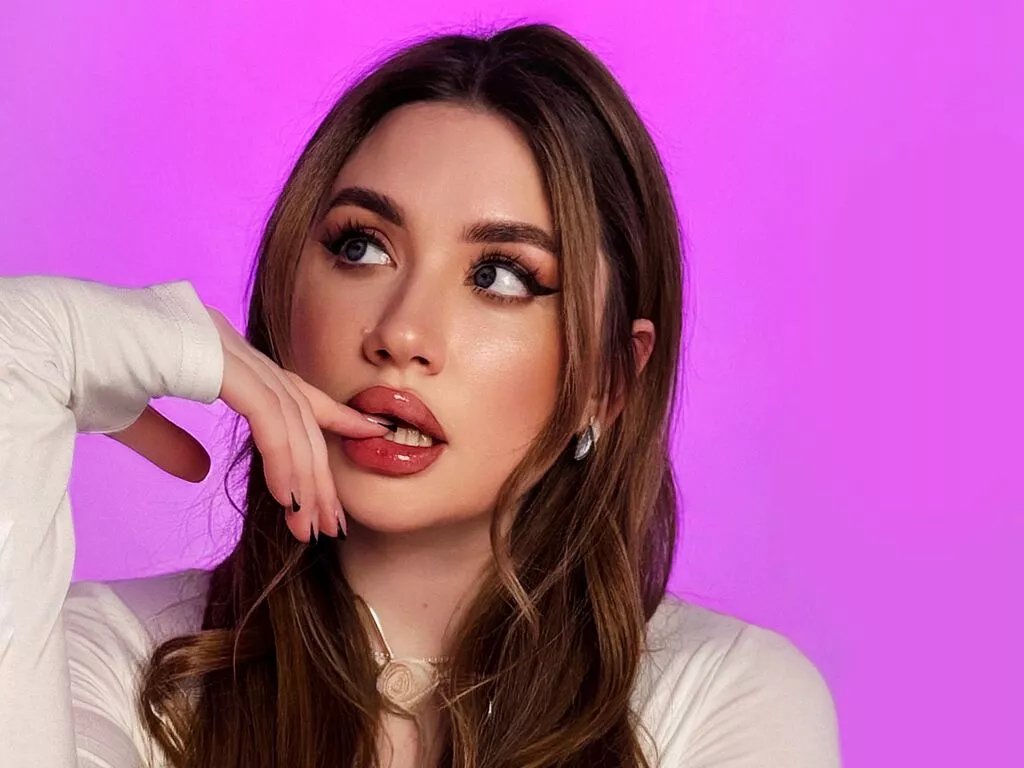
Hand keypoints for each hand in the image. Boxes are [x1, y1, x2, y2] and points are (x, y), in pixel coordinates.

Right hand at [106, 305, 387, 541]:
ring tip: (311, 526)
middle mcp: (230, 339)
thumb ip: (171, 442)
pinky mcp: (213, 355)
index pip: (288, 387)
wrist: (42, 348)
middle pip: (297, 408)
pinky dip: (284, 457)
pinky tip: (289, 497)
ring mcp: (224, 342)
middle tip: (329, 522)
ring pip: (290, 415)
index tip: (363, 443)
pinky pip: (268, 413)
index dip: (328, 418)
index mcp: (218, 348)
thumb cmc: (78, 374)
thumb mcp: (134, 418)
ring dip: (305, 475)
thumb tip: (199, 470)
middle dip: (319, 468)